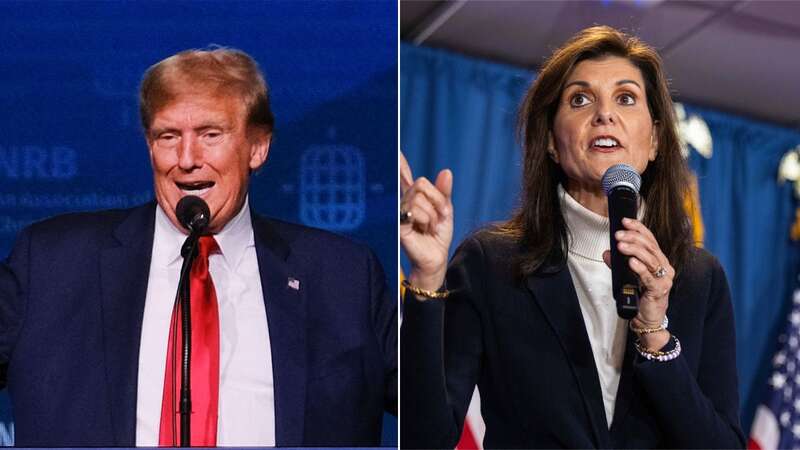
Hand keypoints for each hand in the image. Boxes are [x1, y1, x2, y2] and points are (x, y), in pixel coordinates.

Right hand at [400, 151, 453, 290]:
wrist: (435, 259)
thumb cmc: (437, 237)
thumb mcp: (445, 211)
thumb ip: (444, 191)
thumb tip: (446, 172)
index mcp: (413, 197)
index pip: (403, 175)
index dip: (398, 161)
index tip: (394, 148)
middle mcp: (403, 201)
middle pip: (421, 183)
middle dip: (437, 201)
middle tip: (438, 218)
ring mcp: (399, 211)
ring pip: (420, 197)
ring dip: (433, 214)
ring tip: (430, 227)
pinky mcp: (398, 222)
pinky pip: (416, 210)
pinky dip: (427, 220)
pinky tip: (424, 230)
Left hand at [602, 218, 673, 349]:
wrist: (647, 320)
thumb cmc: (640, 296)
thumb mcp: (627, 276)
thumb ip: (618, 264)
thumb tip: (606, 252)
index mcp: (659, 260)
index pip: (650, 239)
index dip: (638, 228)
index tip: (625, 220)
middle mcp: (665, 267)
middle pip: (650, 247)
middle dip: (633, 237)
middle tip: (618, 234)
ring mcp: (664, 279)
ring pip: (650, 258)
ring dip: (634, 250)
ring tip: (621, 245)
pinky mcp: (659, 290)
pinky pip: (649, 277)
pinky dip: (640, 268)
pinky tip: (631, 261)